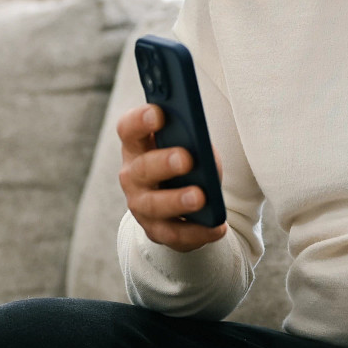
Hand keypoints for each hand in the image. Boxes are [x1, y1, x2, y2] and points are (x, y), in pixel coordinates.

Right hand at [118, 104, 226, 250]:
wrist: (184, 204)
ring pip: (154, 205)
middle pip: (142, 168)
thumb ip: (192, 141)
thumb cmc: (188, 164)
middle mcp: (132, 176)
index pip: (129, 129)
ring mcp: (141, 205)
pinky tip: (218, 227)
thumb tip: (202, 150)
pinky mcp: (156, 231)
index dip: (140, 120)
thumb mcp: (191, 146)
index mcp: (137, 146)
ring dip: (177, 200)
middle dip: (164, 163)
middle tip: (187, 158)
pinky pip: (175, 234)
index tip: (159, 113)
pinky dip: (197, 232)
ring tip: (200, 197)